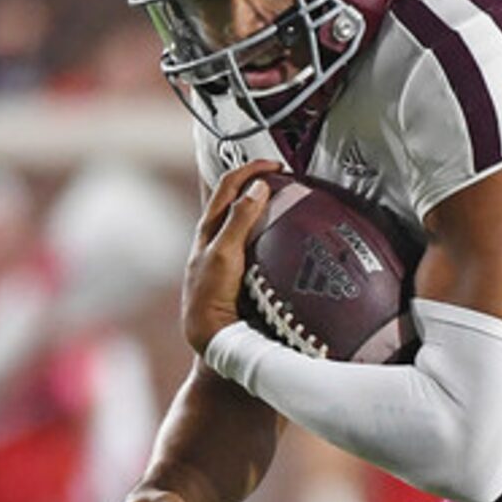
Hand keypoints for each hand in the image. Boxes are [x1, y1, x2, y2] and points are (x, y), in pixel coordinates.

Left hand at [180, 161, 281, 355]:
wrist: (213, 335)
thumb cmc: (211, 295)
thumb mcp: (225, 253)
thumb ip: (239, 219)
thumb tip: (258, 187)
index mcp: (209, 227)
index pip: (228, 184)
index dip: (250, 168)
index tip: (277, 166)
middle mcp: (218, 237)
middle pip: (239, 198)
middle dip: (261, 183)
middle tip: (288, 181)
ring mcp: (231, 254)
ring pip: (250, 221)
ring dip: (269, 208)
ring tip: (293, 206)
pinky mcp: (243, 271)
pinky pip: (261, 244)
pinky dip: (275, 234)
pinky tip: (292, 242)